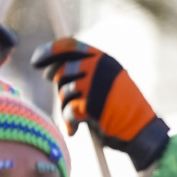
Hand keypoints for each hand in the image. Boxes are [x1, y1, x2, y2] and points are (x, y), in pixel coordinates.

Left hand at [31, 37, 168, 169]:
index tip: (35, 61)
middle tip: (48, 82)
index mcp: (103, 59)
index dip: (48, 51)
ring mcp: (95, 84)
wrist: (140, 130)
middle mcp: (99, 67)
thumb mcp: (106, 84)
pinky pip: (68, 109)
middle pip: (63, 68)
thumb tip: (53, 70)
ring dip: (65, 106)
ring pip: (64, 90)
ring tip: (74, 117)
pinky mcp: (91, 102)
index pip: (69, 45)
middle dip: (54, 79)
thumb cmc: (122, 111)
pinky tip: (74, 130)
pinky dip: (69, 122)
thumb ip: (85, 74)